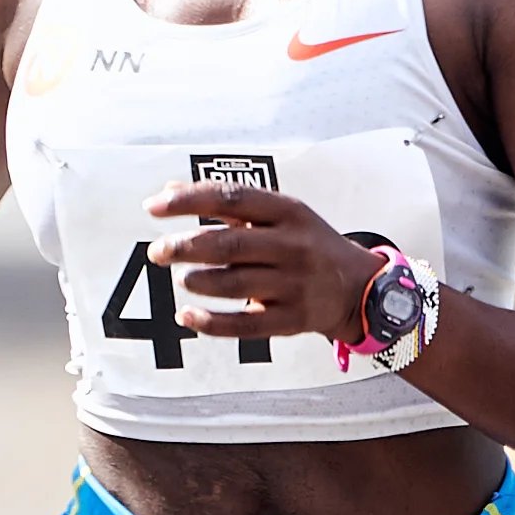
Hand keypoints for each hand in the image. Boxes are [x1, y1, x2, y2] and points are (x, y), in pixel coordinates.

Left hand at [145, 183, 384, 343]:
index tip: (154, 208)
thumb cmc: (309, 245)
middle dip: (185, 247)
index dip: (189, 202)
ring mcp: (294, 285)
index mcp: (288, 212)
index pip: (232, 198)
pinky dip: (211, 323)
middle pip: (229, 245)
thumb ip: (227, 203)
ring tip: (183, 279)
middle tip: (159, 252)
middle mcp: (293, 246)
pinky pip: (245, 324)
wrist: (360, 288)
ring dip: (199, 282)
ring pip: (235, 284)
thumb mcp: (280, 214)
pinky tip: (188, 316)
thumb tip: (169, 190)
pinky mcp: (292, 319)